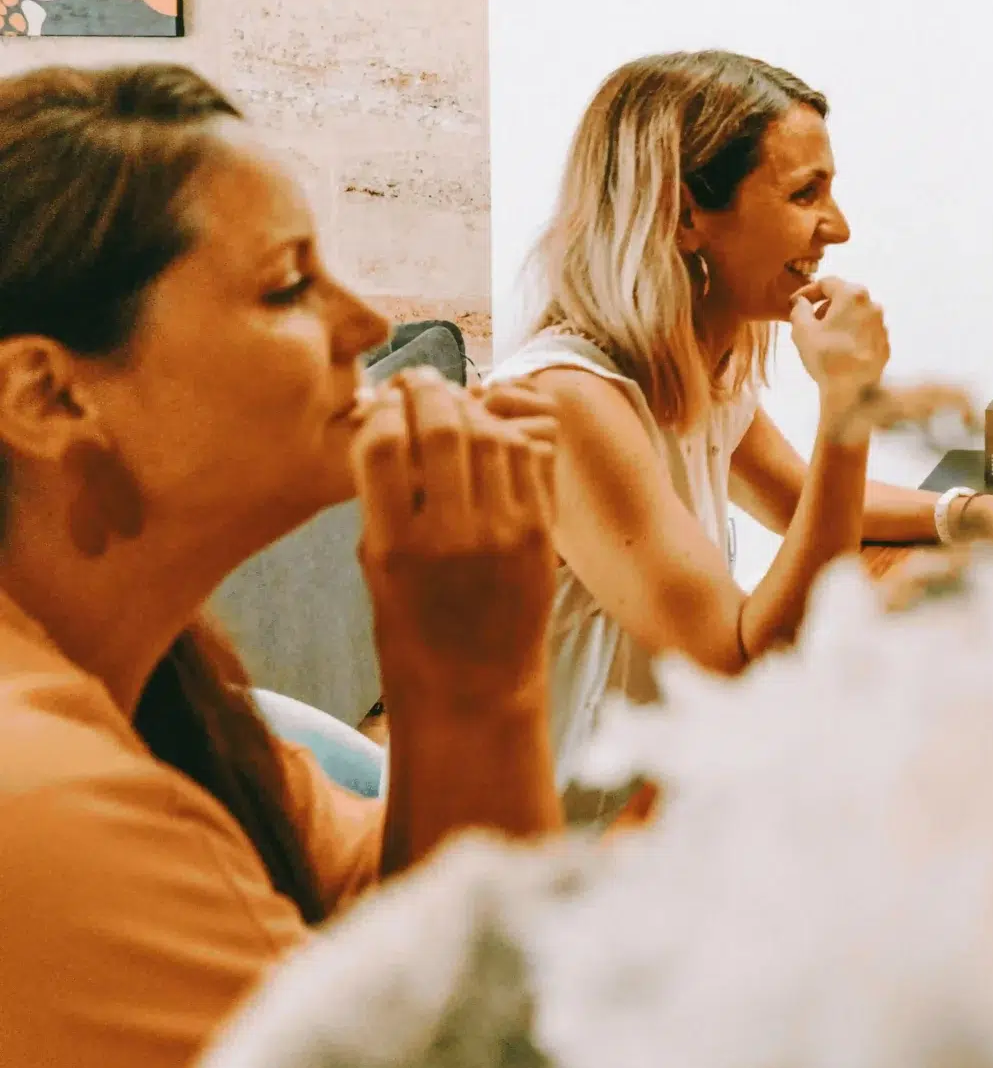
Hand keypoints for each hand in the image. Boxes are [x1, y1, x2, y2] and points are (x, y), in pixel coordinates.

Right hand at [356, 371, 556, 715]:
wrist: (475, 686)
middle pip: (442, 427)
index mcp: (394, 545)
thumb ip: (382, 500)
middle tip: (421, 380)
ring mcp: (503, 532)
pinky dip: (509, 434)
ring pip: (491, 434)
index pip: (382, 446)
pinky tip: (493, 433)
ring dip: (472, 408)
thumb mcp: (375, 568)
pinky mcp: (541, 533)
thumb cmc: (411, 629)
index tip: (381, 401)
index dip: (381, 411)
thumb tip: (383, 425)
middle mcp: (451, 534)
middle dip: (429, 392)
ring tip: (456, 401)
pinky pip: (529, 459)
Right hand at [789, 277, 888, 401]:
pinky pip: (865, 331)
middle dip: (824, 306)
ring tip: (823, 337)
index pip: (827, 283)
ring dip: (838, 320)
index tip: (795, 303)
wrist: (852, 391)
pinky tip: (839, 349)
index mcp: (852, 295)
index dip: (807, 291)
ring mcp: (882, 324)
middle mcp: (873, 305)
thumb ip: (799, 309)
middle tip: (809, 320)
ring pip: (856, 314)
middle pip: (844, 296)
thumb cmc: (826, 357)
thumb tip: (802, 302)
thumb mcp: (801, 329)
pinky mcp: (885, 342)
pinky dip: (851, 334)